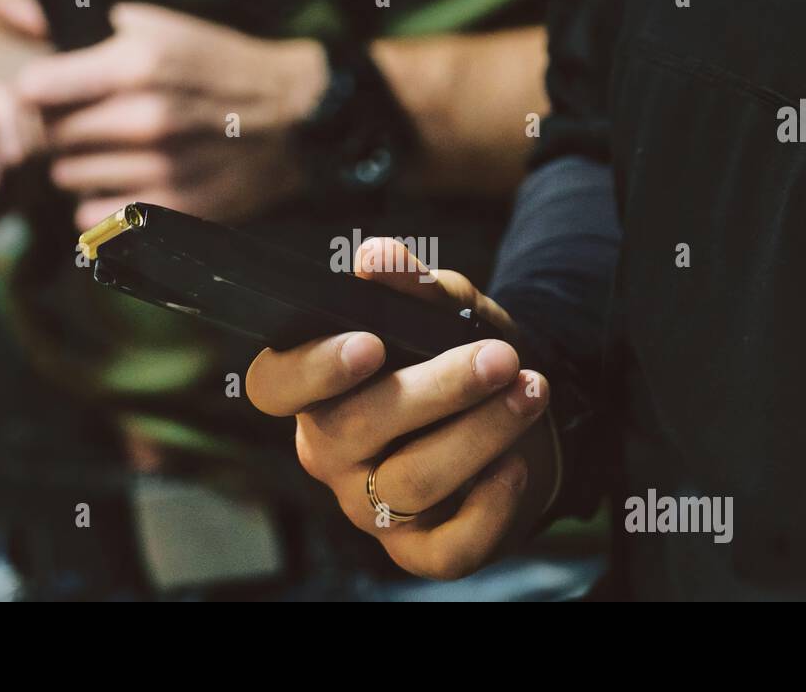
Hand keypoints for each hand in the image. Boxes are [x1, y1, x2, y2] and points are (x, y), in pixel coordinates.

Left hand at [16, 2, 326, 227]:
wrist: (294, 118)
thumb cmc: (216, 65)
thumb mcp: (154, 27)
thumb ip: (72, 25)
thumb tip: (3, 11)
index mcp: (136, 63)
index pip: (36, 89)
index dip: (39, 90)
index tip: (53, 92)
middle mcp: (145, 118)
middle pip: (50, 136)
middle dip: (60, 129)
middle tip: (86, 123)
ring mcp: (161, 169)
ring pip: (68, 178)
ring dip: (79, 166)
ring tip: (110, 151)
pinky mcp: (174, 210)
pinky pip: (94, 216)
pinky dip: (99, 203)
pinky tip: (123, 183)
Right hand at [246, 238, 559, 579]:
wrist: (517, 420)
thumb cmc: (458, 359)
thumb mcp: (444, 313)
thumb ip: (411, 285)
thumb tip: (375, 255)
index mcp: (316, 389)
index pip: (274, 386)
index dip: (312, 370)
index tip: (368, 344)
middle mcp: (330, 451)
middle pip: (357, 429)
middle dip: (437, 390)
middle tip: (500, 358)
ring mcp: (369, 507)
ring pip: (410, 484)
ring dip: (480, 435)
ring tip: (531, 392)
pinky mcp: (419, 550)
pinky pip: (446, 548)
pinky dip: (488, 509)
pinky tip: (517, 466)